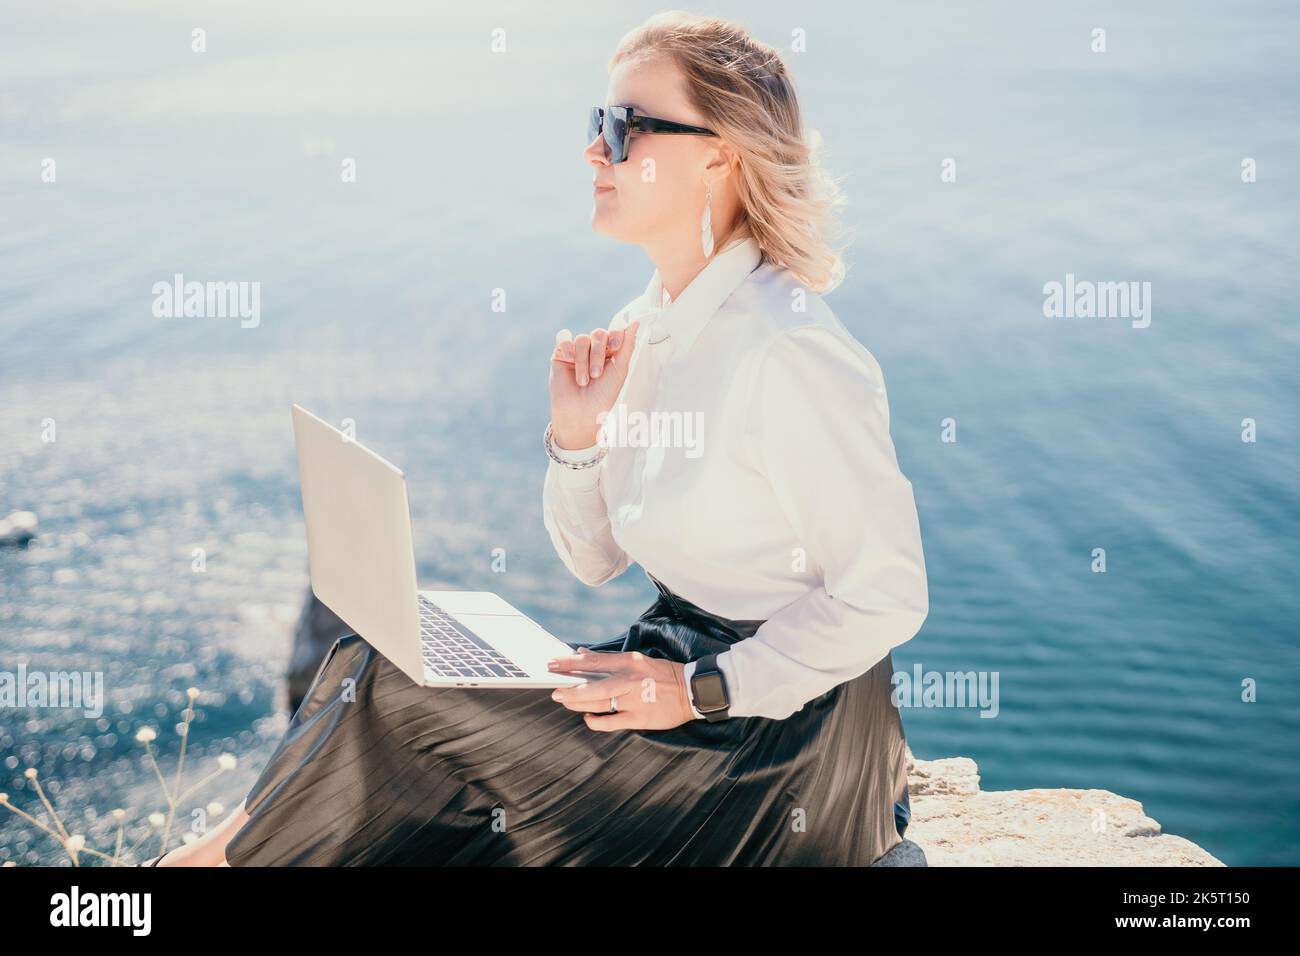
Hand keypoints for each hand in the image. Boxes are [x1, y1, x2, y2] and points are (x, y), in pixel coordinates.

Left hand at [547, 646, 694, 730]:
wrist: (693, 690)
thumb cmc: (663, 674)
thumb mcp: (638, 660)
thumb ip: (610, 660)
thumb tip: (583, 654)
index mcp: (629, 662)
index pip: (593, 662)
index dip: (570, 663)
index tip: (552, 664)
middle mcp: (629, 680)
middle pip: (592, 686)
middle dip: (569, 689)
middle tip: (554, 690)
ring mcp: (634, 700)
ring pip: (598, 704)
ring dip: (579, 704)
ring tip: (566, 702)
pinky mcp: (639, 718)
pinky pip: (611, 722)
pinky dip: (596, 721)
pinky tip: (587, 718)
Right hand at [548, 320, 639, 448]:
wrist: (579, 413)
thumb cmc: (603, 396)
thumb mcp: (619, 371)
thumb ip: (627, 346)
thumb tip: (637, 322)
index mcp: (611, 352)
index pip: (615, 331)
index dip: (616, 334)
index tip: (616, 347)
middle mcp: (594, 349)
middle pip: (598, 334)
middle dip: (599, 353)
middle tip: (597, 374)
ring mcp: (577, 351)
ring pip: (582, 339)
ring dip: (583, 361)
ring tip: (583, 381)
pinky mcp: (560, 354)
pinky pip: (563, 338)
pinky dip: (567, 347)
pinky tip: (569, 360)